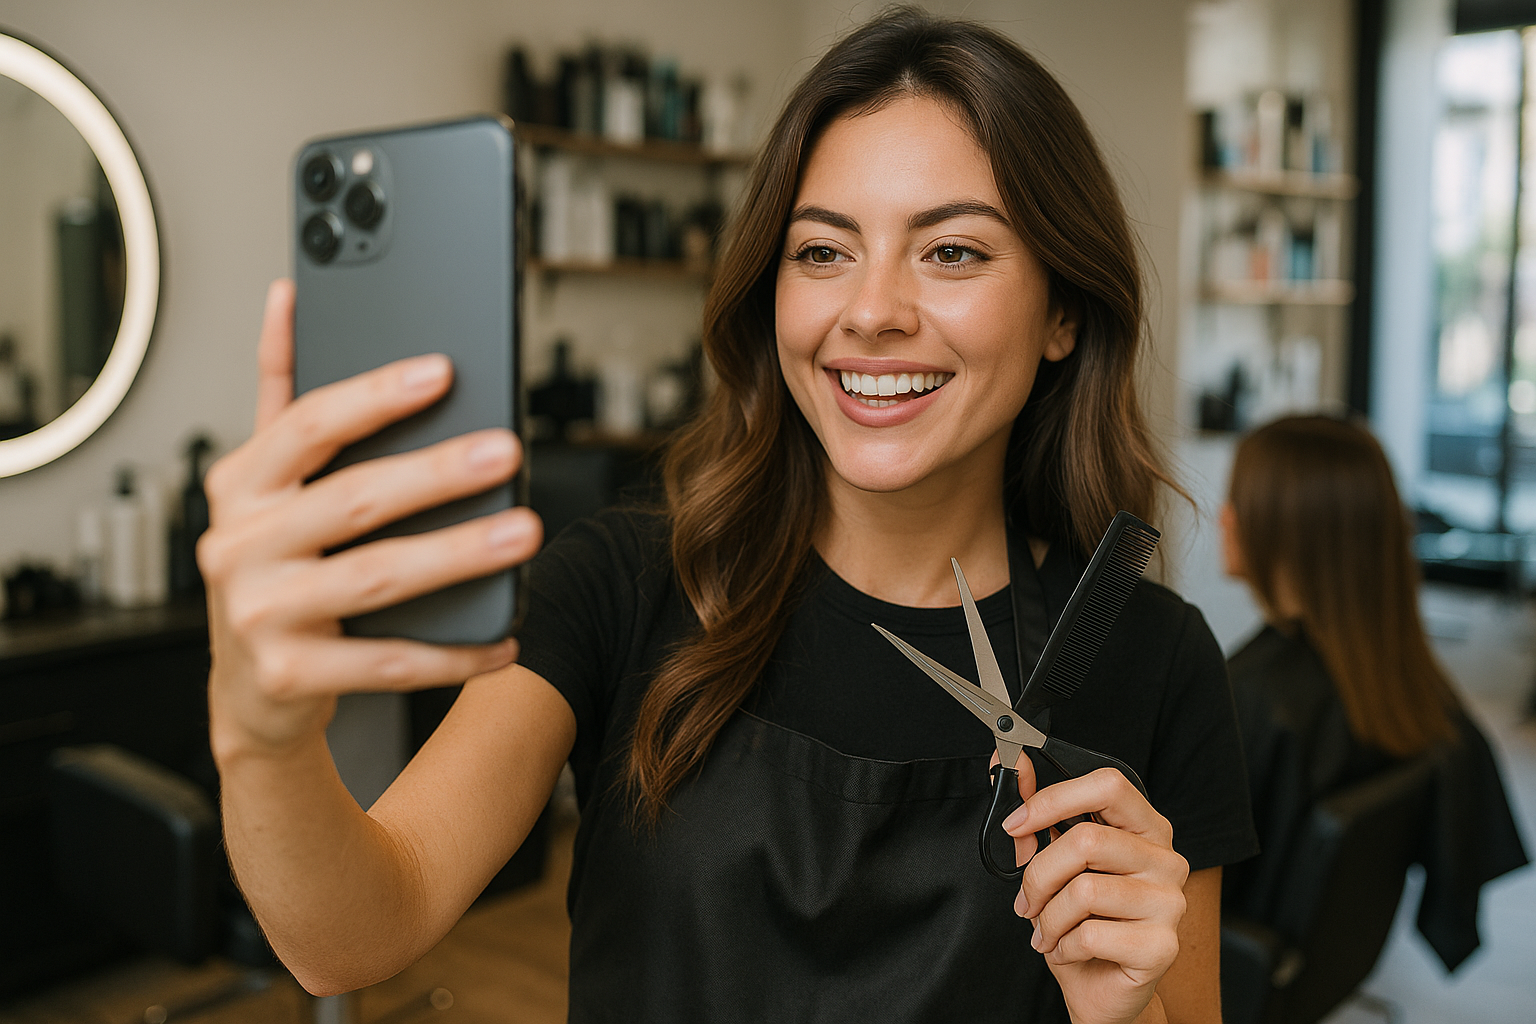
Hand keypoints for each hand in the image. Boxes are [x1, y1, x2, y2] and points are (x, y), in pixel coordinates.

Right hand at [200, 280, 540, 758]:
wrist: (254, 689)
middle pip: (352, 499)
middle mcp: (238, 546)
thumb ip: (282, 394)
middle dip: (436, 474)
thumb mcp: (266, 484)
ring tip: (523, 532)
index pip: (307, 425)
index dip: (374, 396)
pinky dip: (453, 651)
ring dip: (458, 554)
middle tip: (505, 452)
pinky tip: (504, 635)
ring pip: (376, 577)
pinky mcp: (289, 676)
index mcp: (240, 486)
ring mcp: (260, 614)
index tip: (442, 372)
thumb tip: (288, 298)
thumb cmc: (276, 570)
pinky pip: (389, 661)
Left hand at [1002, 759, 1187, 1023]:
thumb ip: (1037, 815)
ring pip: (1083, 890)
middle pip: (1087, 839)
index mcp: (1145, 828)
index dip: (1054, 798)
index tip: (1016, 824)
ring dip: (1049, 917)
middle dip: (1039, 875)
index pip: (1108, 784)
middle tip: (1028, 901)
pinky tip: (1069, 951)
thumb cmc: (1081, 923)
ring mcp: (1170, 903)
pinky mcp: (1162, 946)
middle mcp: (1167, 860)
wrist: (1102, 990)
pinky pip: (1090, 934)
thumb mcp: (1055, 863)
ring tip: (1049, 930)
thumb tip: (1011, 767)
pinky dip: (1064, 946)